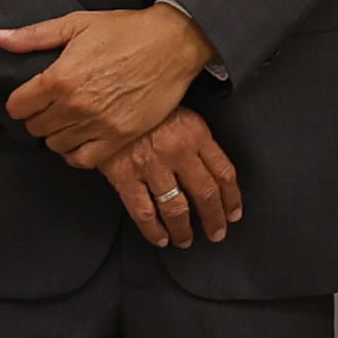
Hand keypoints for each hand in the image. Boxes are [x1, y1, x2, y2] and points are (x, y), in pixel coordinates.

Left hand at [0, 1, 212, 167]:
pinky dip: (77, 153)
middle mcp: (75, 106)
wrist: (172, 43)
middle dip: (38, 117)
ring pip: (56, 145)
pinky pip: (84, 160)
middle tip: (50, 107)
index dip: (20, 102)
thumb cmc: (125, 31)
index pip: (17, 107)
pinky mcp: (120, 137)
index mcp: (59, 78)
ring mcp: (98, 124)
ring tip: (67, 120)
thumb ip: (34, 36)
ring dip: (57, 134)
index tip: (29, 98)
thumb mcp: (76, 24)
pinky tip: (81, 138)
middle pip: (35, 128)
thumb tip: (0, 38)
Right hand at [94, 106, 236, 250]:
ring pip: (176, 208)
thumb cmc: (141, 104)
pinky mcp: (124, 175)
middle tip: (216, 232)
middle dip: (214, 219)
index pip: (224, 173)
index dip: (232, 198)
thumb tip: (211, 170)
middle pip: (206, 194)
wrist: (104, 98)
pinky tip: (160, 238)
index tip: (233, 212)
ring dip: (183, 229)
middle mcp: (177, 150)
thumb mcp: (178, 110)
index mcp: (195, 132)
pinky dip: (153, 230)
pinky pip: (144, 211)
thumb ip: (196, 138)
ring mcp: (151, 165)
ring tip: (185, 239)